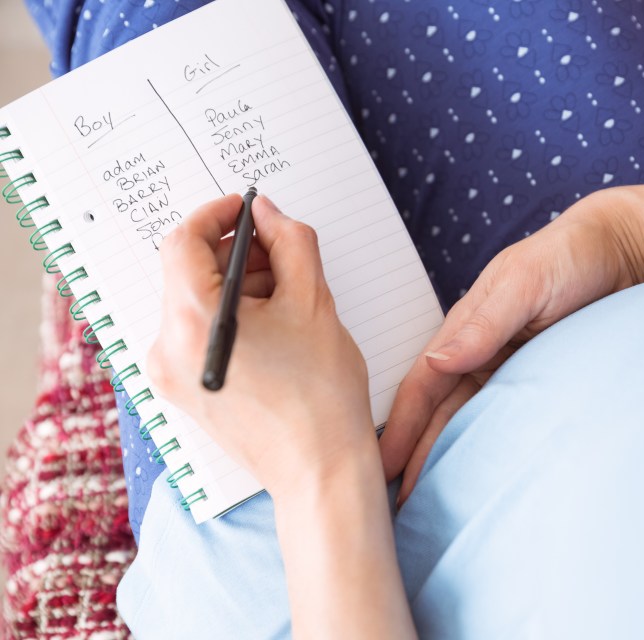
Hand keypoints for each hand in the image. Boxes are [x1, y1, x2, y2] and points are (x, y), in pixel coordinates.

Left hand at [147, 194, 375, 497]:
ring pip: (194, 302)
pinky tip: (273, 329)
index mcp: (194, 321)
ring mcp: (170, 374)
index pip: (184, 241)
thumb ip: (291, 243)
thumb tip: (269, 214)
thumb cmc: (322, 395)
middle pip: (187, 272)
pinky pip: (196, 333)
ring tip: (287, 299)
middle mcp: (168, 348)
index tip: (247, 210)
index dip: (218, 215)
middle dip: (235, 253)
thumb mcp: (314, 302)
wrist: (319, 471)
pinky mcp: (183, 391)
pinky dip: (229, 317)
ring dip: (236, 287)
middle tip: (282, 254)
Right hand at [381, 187, 643, 503]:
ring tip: (433, 502)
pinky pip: (508, 421)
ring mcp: (510, 370)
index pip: (423, 385)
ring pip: (470, 422)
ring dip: (449, 458)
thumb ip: (483, 323)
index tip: (383, 467)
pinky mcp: (541, 381)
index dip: (402, 427)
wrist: (628, 253)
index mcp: (466, 328)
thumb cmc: (572, 255)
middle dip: (417, 455)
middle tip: (399, 504)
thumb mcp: (525, 282)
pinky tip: (484, 477)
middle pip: (440, 413)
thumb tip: (437, 362)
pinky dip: (490, 449)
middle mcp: (481, 353)